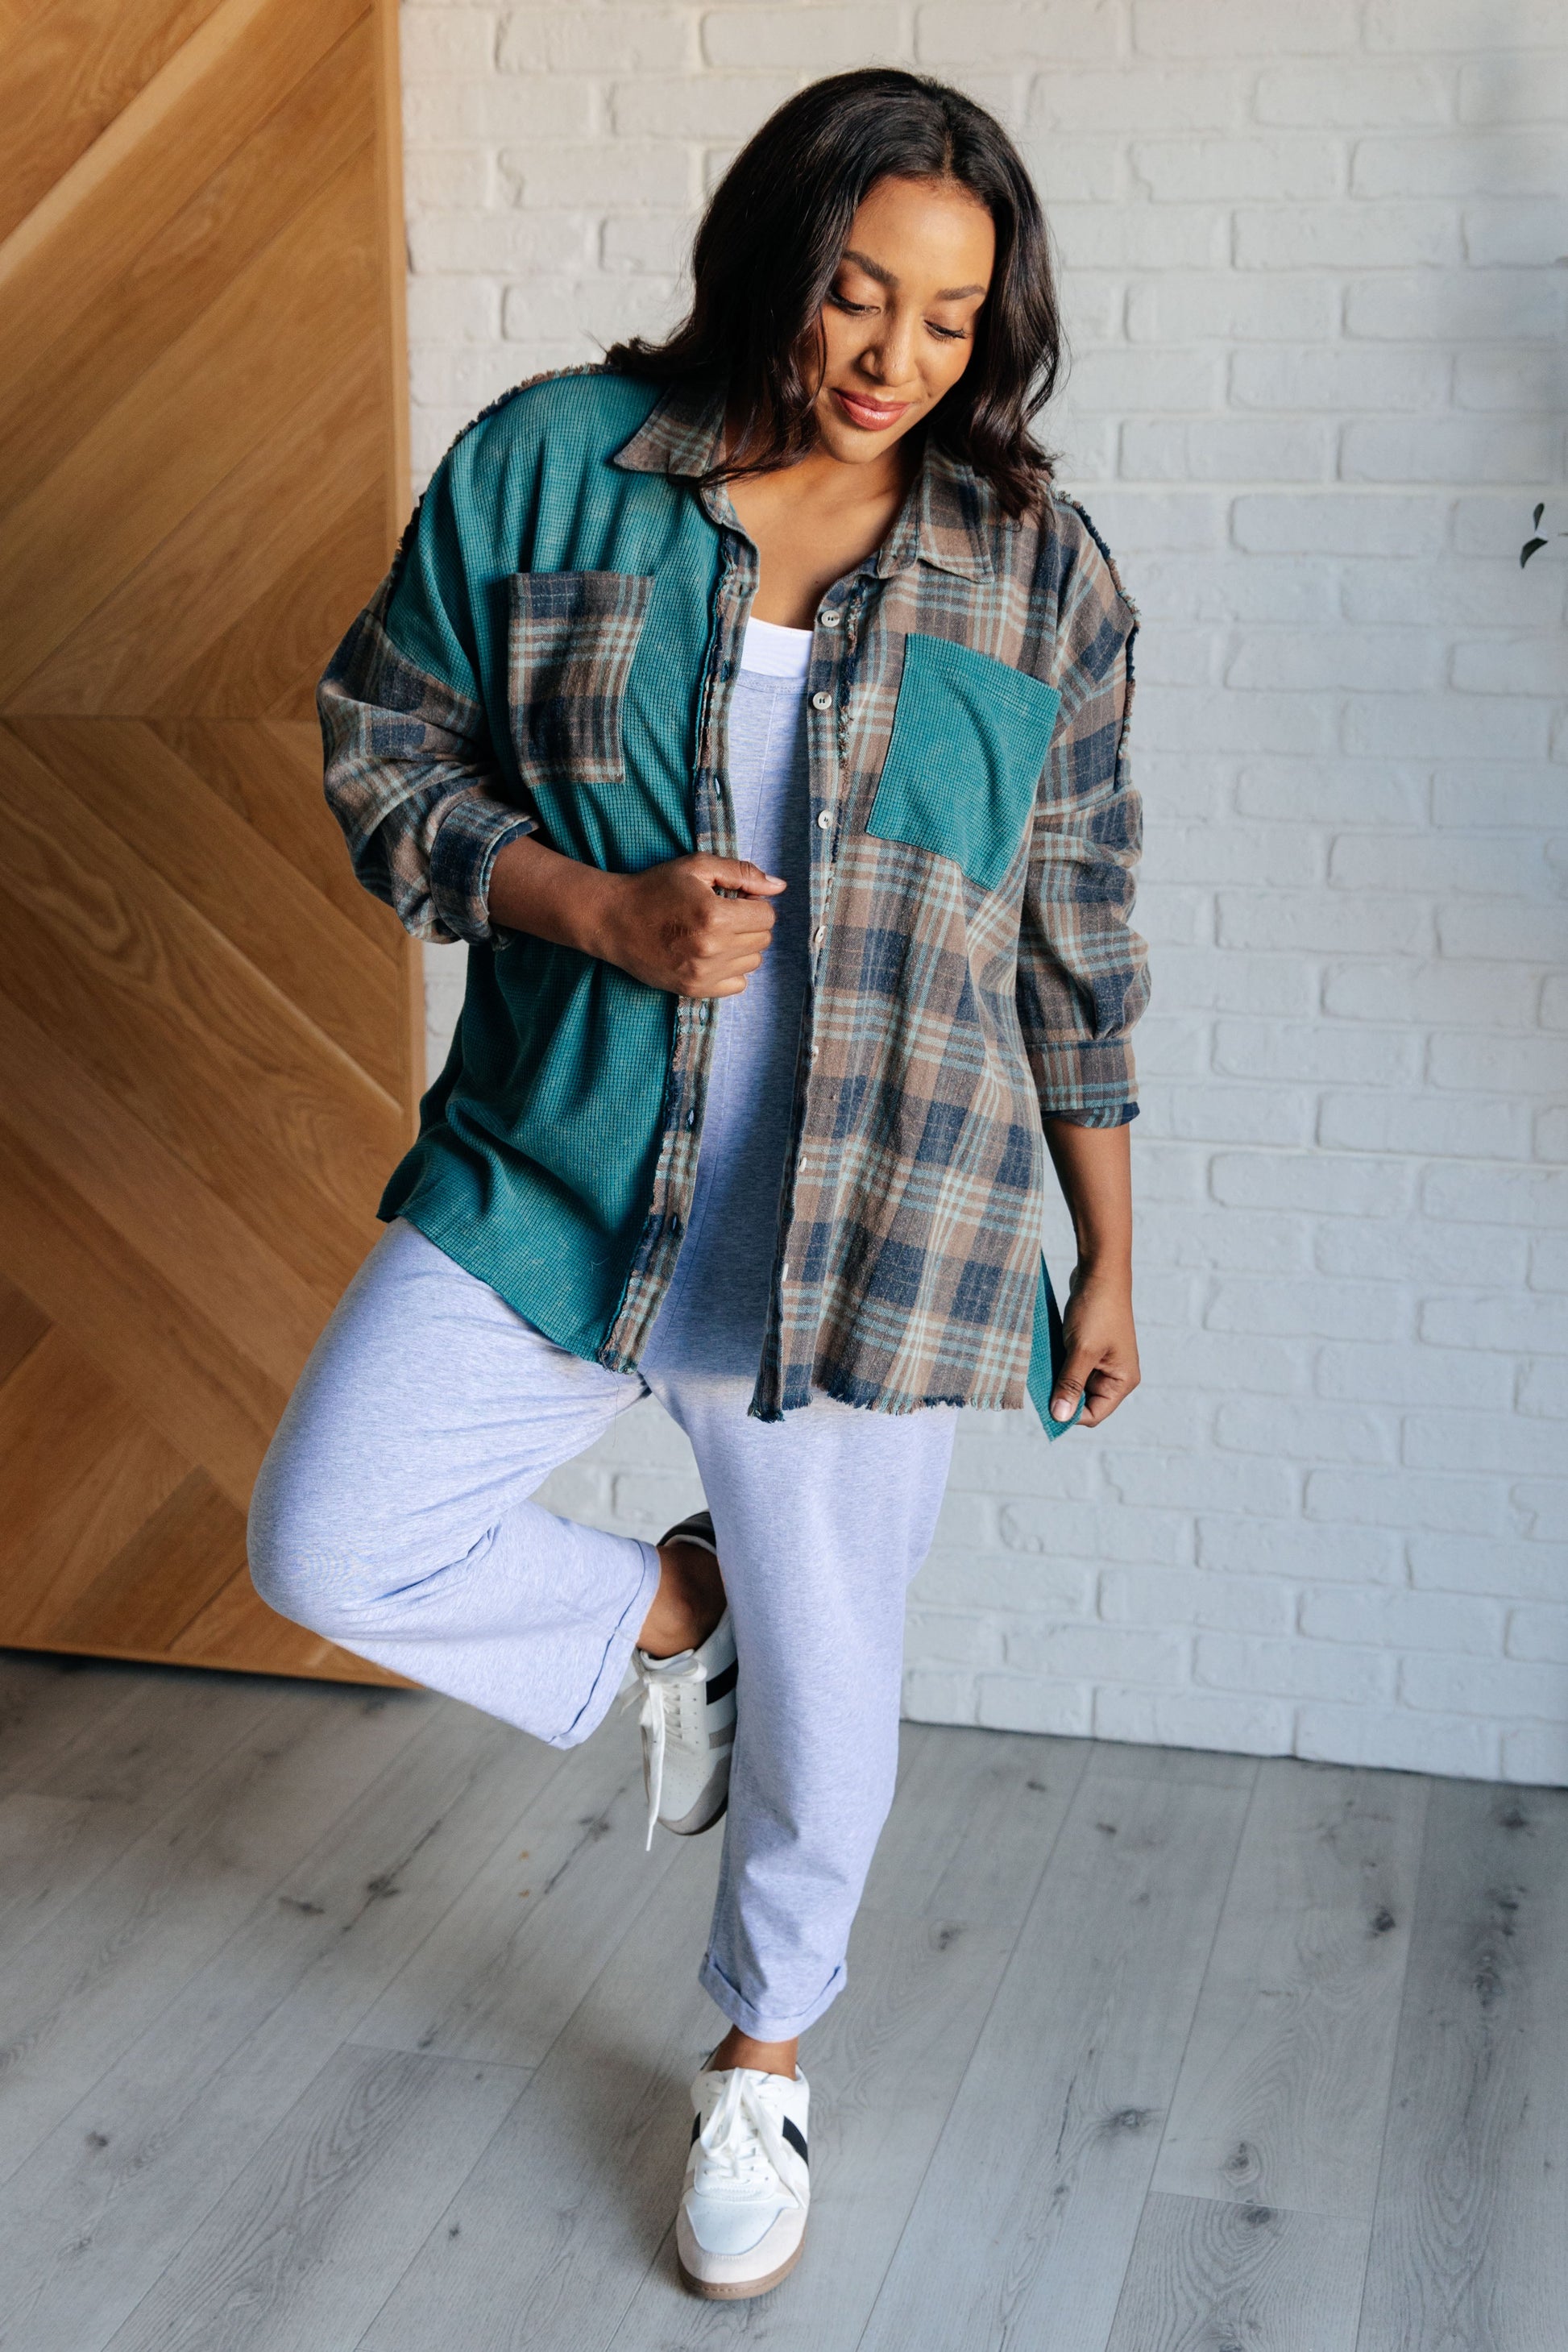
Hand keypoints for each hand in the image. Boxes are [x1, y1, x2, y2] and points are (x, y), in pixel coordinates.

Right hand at [595, 853, 785, 997]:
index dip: (753, 903)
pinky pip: (738, 984)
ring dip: (741, 947)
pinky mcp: (694, 990)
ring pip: (753, 962)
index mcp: (715, 916)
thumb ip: (741, 873)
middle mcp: (713, 949)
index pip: (766, 915)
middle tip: (723, 914)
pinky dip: (731, 969)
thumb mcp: (697, 867)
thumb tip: (780, 887)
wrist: (613, 921)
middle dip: (749, 923)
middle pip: (762, 939)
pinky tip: (711, 954)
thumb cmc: (655, 888)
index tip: (733, 899)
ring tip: (715, 934)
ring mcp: (703, 974)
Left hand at [1050, 1262, 1139, 1427]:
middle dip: (1062, 1395)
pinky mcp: (1089, 1349)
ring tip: (1042, 1367)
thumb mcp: (1081, 1351)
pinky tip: (1044, 1357)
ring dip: (1057, 1379)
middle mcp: (1115, 1375)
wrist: (1099, 1272)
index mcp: (1122, 1381)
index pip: (1094, 1414)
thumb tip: (1059, 1417)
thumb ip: (1071, 1384)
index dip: (1070, 1414)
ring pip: (1074, 1383)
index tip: (1045, 1404)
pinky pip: (1071, 1367)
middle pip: (1083, 1401)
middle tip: (1040, 1384)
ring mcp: (1102, 1362)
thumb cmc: (1096, 1310)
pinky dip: (1057, 1365)